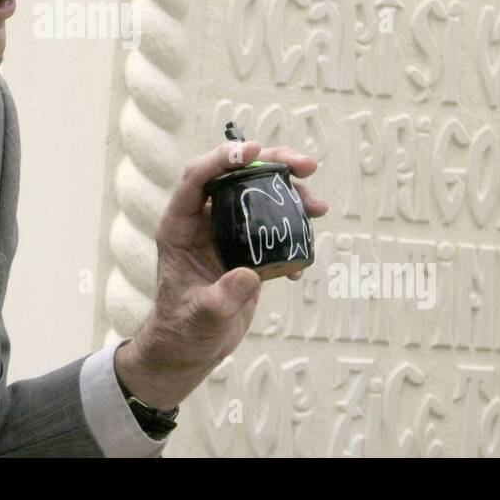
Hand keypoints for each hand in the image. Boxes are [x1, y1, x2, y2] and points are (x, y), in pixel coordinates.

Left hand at [113, 139, 327, 410]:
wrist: (190, 348)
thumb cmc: (182, 331)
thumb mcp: (199, 317)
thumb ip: (221, 298)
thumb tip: (248, 275)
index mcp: (180, 226)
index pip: (197, 178)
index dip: (222, 158)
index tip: (253, 151)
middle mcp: (203, 222)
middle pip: (236, 176)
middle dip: (272, 163)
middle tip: (306, 165)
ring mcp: (227, 233)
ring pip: (260, 196)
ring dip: (292, 194)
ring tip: (319, 207)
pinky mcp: (247, 249)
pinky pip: (273, 227)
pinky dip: (294, 233)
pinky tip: (302, 262)